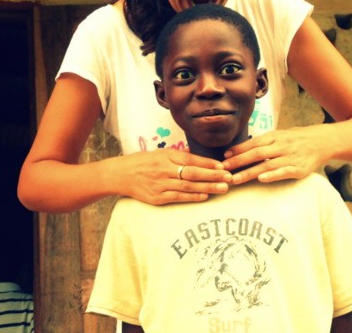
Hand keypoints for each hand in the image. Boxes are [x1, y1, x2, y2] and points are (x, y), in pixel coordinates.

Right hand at [117, 149, 231, 204]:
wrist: (121, 174)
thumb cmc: (143, 162)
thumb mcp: (160, 153)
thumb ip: (179, 156)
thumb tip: (199, 158)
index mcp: (166, 156)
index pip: (191, 159)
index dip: (208, 163)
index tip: (223, 166)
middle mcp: (164, 169)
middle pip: (193, 173)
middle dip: (213, 175)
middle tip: (229, 177)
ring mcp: (161, 184)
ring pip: (188, 186)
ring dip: (208, 187)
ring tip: (223, 188)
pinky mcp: (157, 197)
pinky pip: (178, 197)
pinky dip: (193, 197)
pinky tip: (205, 196)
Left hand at [222, 125, 332, 183]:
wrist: (323, 141)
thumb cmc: (296, 139)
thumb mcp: (280, 135)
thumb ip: (264, 142)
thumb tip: (241, 149)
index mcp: (275, 136)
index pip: (253, 143)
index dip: (238, 150)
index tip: (224, 157)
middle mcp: (281, 145)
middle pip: (256, 154)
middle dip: (238, 162)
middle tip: (224, 170)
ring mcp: (290, 157)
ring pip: (266, 165)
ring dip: (249, 172)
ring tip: (235, 179)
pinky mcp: (299, 168)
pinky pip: (284, 172)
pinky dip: (272, 175)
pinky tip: (261, 179)